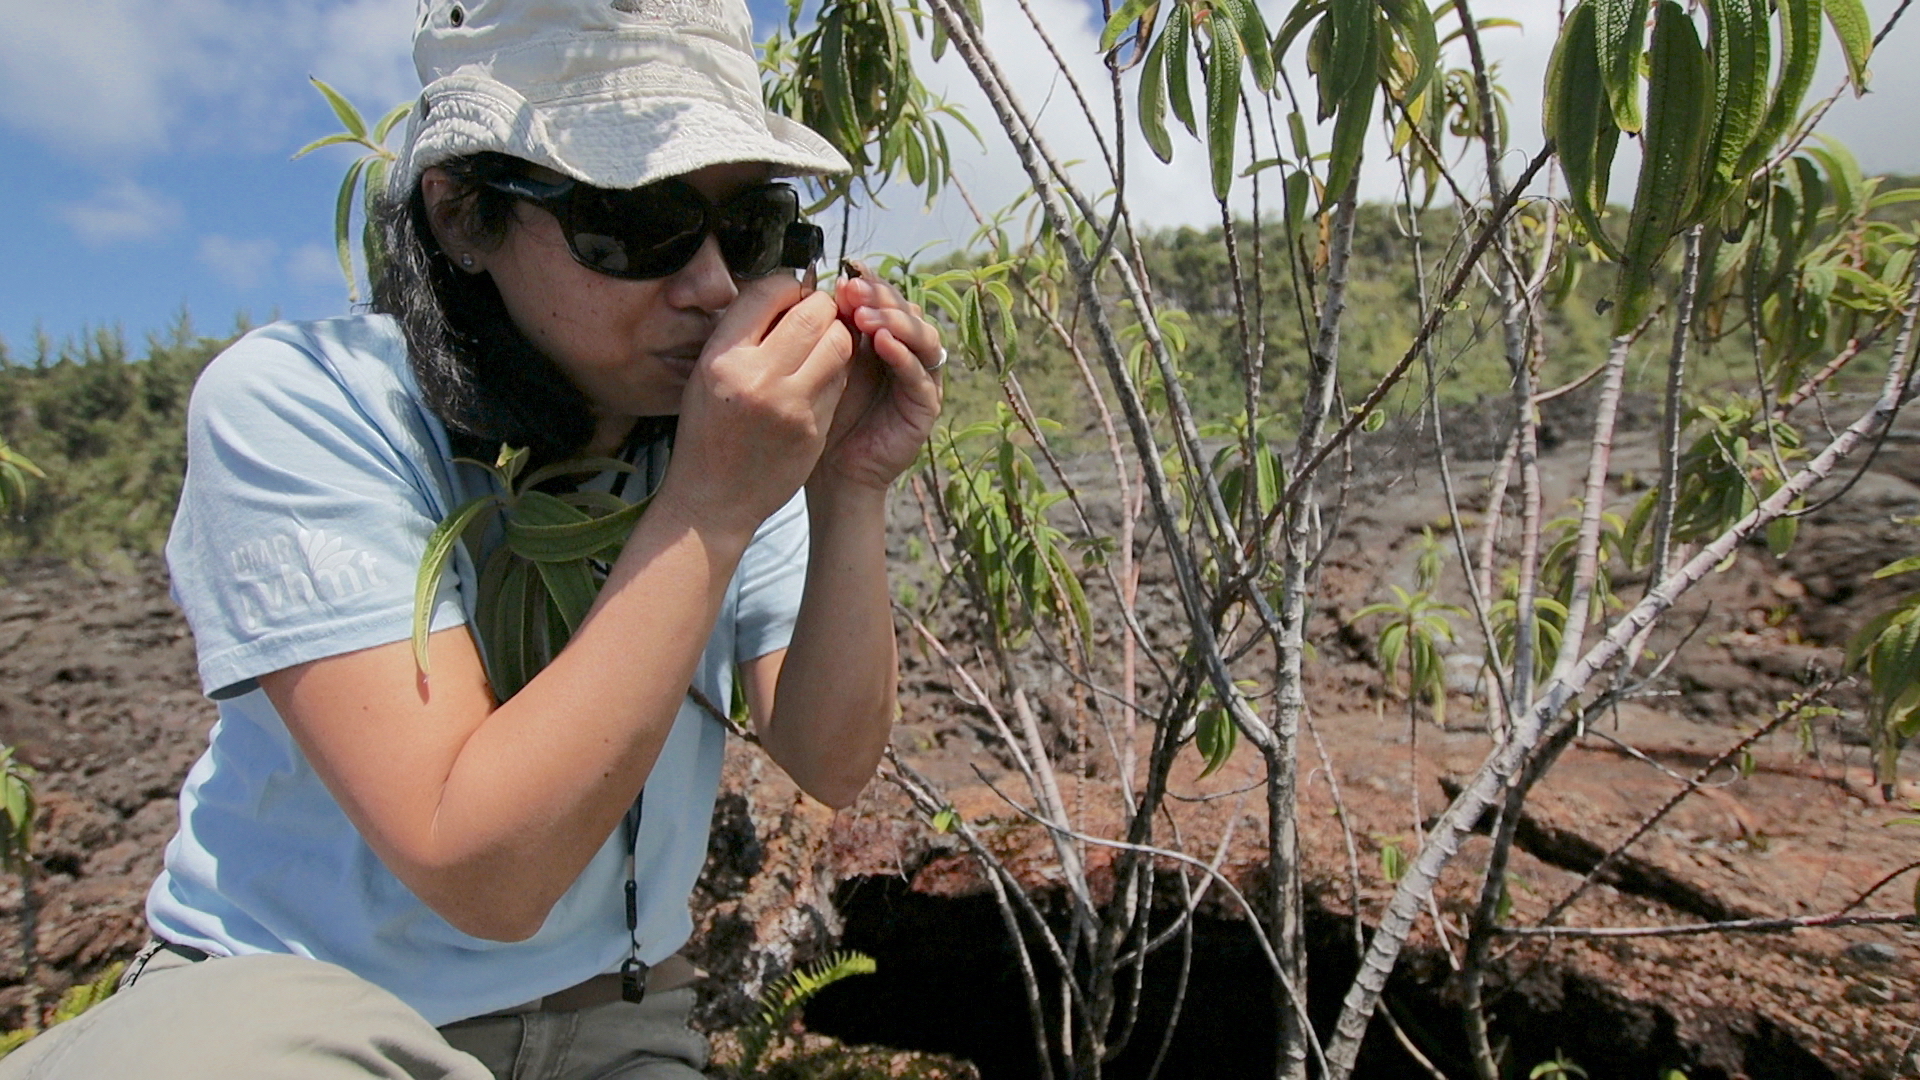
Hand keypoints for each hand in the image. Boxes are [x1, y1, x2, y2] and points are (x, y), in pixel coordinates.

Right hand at [661, 275, 854, 536]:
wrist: (712, 499)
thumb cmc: (708, 431)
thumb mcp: (707, 374)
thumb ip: (742, 334)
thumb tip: (784, 291)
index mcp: (722, 358)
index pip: (769, 291)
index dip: (789, 286)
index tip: (792, 294)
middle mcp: (756, 377)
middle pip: (813, 313)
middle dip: (822, 308)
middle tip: (818, 316)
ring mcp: (790, 404)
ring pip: (838, 344)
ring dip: (838, 336)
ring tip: (823, 344)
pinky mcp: (814, 427)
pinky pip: (841, 380)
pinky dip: (837, 371)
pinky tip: (821, 378)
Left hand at [813, 266, 944, 493]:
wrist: (831, 470)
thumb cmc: (823, 414)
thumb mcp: (824, 362)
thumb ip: (833, 328)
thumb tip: (829, 285)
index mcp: (884, 336)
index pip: (886, 298)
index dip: (871, 282)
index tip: (847, 273)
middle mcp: (908, 352)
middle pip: (907, 310)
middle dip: (882, 296)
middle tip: (854, 290)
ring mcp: (921, 378)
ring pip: (922, 337)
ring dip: (895, 321)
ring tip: (866, 316)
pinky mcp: (926, 406)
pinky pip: (920, 375)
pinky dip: (904, 355)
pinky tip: (882, 344)